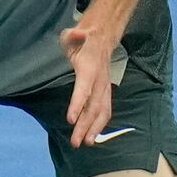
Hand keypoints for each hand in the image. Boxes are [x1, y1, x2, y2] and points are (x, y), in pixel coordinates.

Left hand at [59, 24, 116, 147]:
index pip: (84, 88)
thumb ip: (74, 35)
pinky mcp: (105, 92)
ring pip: (102, 111)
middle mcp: (100, 81)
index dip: (78, 104)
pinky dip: (100, 124)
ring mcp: (104, 87)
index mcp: (90, 68)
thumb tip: (76, 34)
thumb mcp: (74, 33)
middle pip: (93, 106)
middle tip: (75, 141)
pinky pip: (105, 110)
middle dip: (85, 125)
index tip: (70, 120)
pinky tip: (92, 135)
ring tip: (86, 143)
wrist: (102, 37)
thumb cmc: (83, 38)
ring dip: (94, 128)